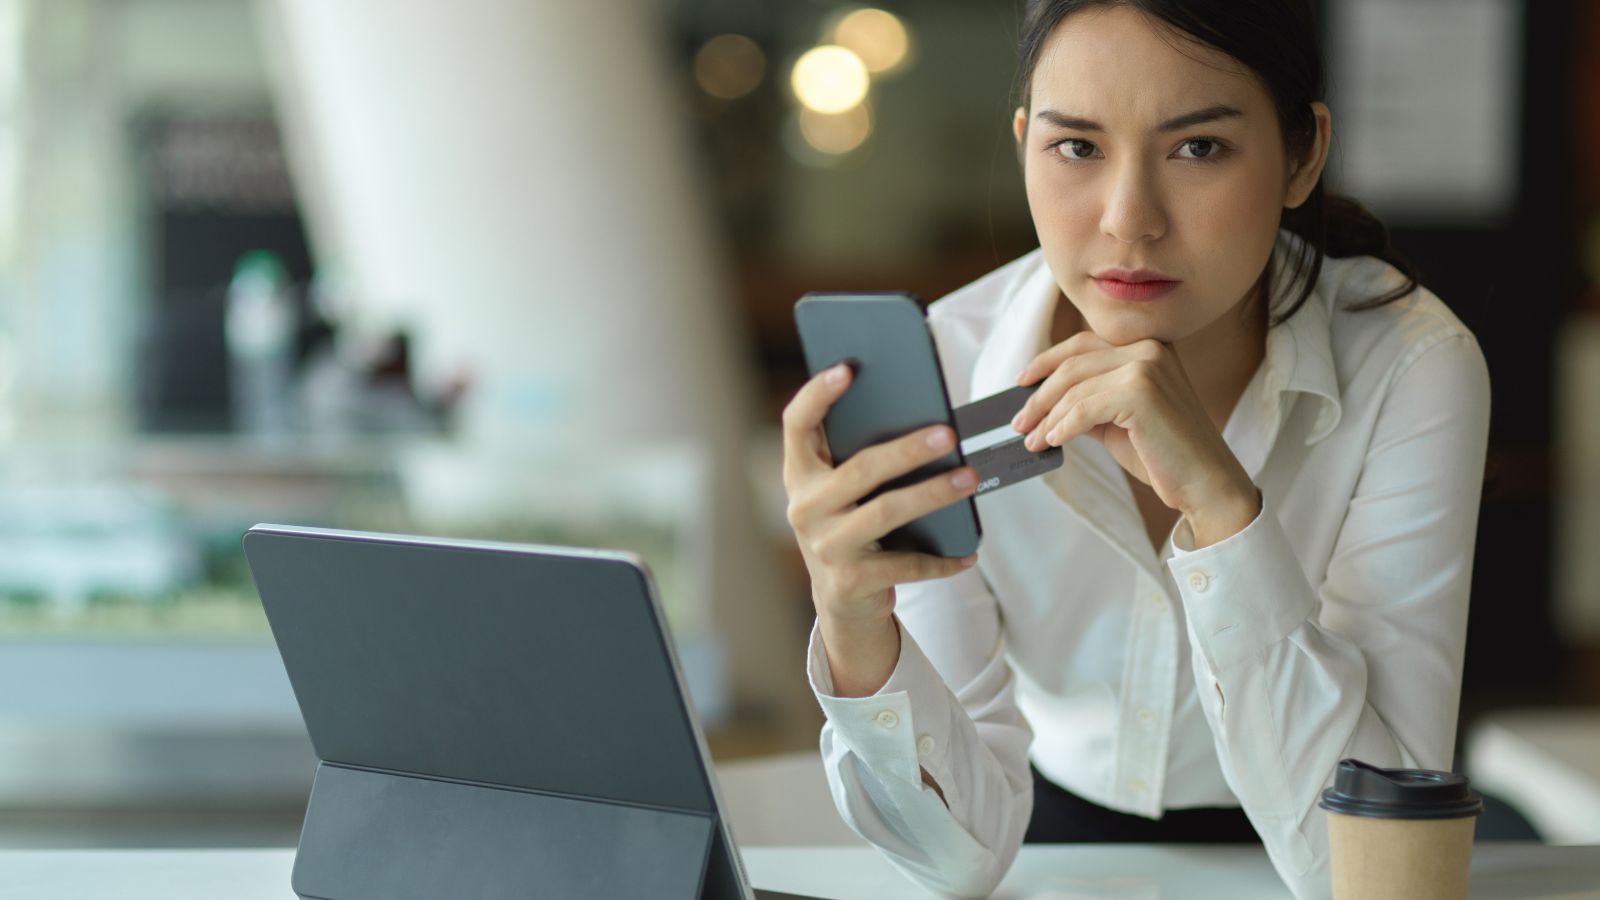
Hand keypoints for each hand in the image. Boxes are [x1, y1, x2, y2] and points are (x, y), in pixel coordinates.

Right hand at [781, 363, 980, 626]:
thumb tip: (924, 420)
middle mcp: (805, 508)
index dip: (817, 395)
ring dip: (933, 494)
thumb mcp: (842, 492)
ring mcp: (825, 546)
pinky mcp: (849, 582)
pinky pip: (905, 565)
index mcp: (800, 474)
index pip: (796, 425)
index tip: (847, 369)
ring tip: (970, 478)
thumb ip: (860, 457)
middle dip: (908, 450)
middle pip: (860, 469)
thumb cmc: (851, 526)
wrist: (841, 600)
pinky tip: (968, 553)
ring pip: (886, 512)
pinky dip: (941, 560)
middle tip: (949, 434)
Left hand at [1009, 331, 1257, 527]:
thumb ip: (1089, 404)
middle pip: (1073, 364)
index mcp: (1147, 348)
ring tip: (1032, 440)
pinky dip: (1062, 427)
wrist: (1206, 483)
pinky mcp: (1141, 392)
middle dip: (1039, 395)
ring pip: (1075, 388)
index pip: (1083, 344)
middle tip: (1019, 421)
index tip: (1021, 381)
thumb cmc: (1164, 454)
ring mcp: (1146, 366)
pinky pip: (1084, 409)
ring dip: (1046, 417)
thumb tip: (1046, 406)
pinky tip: (1052, 442)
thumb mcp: (1118, 421)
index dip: (1046, 361)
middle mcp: (1148, 348)